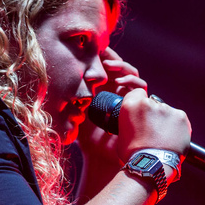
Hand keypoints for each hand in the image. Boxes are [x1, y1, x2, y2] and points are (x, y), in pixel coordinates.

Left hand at [77, 47, 146, 174]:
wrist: (102, 156)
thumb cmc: (87, 137)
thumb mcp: (77, 111)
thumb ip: (75, 95)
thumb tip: (64, 74)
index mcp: (103, 89)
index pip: (104, 66)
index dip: (101, 56)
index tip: (92, 48)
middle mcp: (117, 90)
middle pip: (119, 66)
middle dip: (112, 57)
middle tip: (102, 51)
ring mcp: (128, 96)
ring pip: (131, 73)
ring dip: (122, 67)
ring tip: (110, 66)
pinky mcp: (137, 104)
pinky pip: (140, 87)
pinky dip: (131, 81)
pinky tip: (120, 81)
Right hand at [115, 89, 190, 162]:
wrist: (152, 166)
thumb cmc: (134, 156)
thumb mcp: (122, 135)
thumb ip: (129, 121)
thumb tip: (135, 122)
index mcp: (131, 106)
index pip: (137, 92)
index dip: (139, 102)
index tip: (141, 113)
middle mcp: (149, 103)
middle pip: (153, 103)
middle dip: (153, 114)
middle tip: (152, 131)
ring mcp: (166, 109)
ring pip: (166, 112)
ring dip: (165, 121)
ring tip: (162, 139)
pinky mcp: (180, 116)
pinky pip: (178, 118)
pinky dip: (176, 127)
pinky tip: (171, 138)